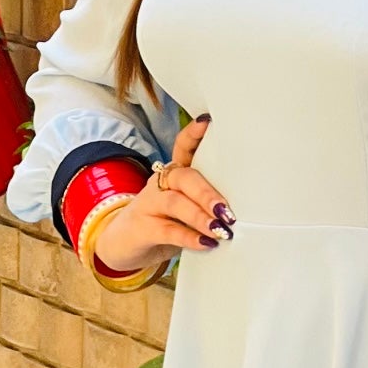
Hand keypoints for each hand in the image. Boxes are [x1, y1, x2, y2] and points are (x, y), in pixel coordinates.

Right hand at [91, 116, 234, 272]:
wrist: (124, 244)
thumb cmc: (166, 222)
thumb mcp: (187, 208)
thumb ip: (209, 203)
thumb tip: (243, 210)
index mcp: (176, 174)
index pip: (183, 147)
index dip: (193, 134)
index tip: (208, 123)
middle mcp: (161, 183)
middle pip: (184, 177)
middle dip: (207, 193)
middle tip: (227, 211)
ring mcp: (149, 204)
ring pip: (174, 202)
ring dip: (199, 215)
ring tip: (220, 229)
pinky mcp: (142, 228)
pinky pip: (167, 230)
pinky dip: (188, 237)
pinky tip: (205, 243)